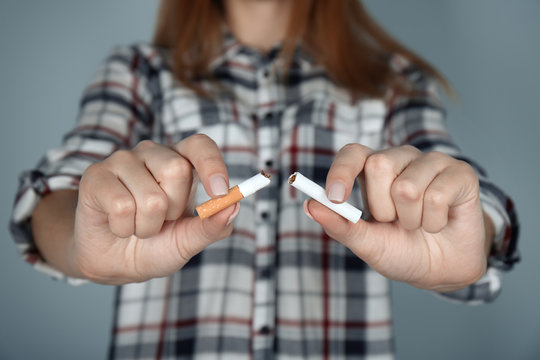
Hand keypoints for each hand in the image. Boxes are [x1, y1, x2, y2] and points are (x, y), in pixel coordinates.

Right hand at [72, 135, 239, 283]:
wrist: (114, 263)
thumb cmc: (155, 245)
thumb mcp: (189, 241)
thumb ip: (213, 226)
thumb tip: (233, 206)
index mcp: (180, 162)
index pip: (200, 145)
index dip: (212, 164)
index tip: (220, 192)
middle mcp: (152, 154)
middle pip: (177, 169)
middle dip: (173, 210)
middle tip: (160, 220)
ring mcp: (122, 161)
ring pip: (150, 197)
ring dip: (146, 227)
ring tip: (136, 226)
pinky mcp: (96, 175)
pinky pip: (122, 206)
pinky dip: (123, 228)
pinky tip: (117, 225)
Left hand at [304, 144, 486, 291]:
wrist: (442, 271)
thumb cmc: (401, 251)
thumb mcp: (366, 243)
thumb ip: (340, 225)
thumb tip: (310, 206)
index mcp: (373, 171)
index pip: (353, 153)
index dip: (342, 171)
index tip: (335, 198)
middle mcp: (401, 159)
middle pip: (379, 165)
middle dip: (383, 208)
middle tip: (395, 222)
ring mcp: (432, 162)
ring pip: (407, 186)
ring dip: (411, 220)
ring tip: (418, 225)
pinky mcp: (460, 173)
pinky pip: (436, 196)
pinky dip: (433, 222)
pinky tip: (439, 223)